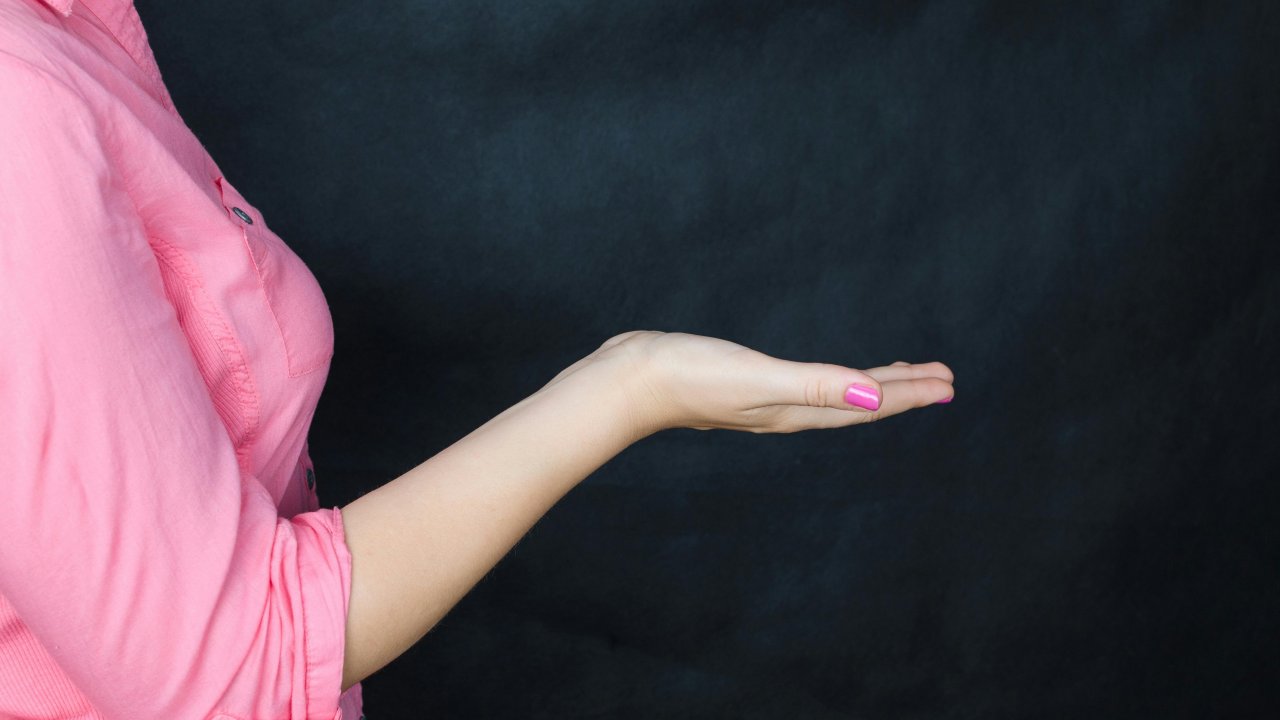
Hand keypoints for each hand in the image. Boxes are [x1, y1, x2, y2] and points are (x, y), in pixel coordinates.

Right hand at [561, 330, 953, 435]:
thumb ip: (818, 386)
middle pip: (857, 401)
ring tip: (896, 374)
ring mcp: (764, 400)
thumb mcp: (761, 379)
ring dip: (869, 385)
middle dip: (901, 390)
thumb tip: (874, 397)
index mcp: (797, 412)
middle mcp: (787, 411)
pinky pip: (806, 383)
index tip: (949, 383)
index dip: (910, 393)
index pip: (867, 404)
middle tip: (942, 378)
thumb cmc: (690, 377)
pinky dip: (830, 377)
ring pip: (834, 394)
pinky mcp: (745, 383)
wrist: (627, 381)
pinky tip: (822, 374)